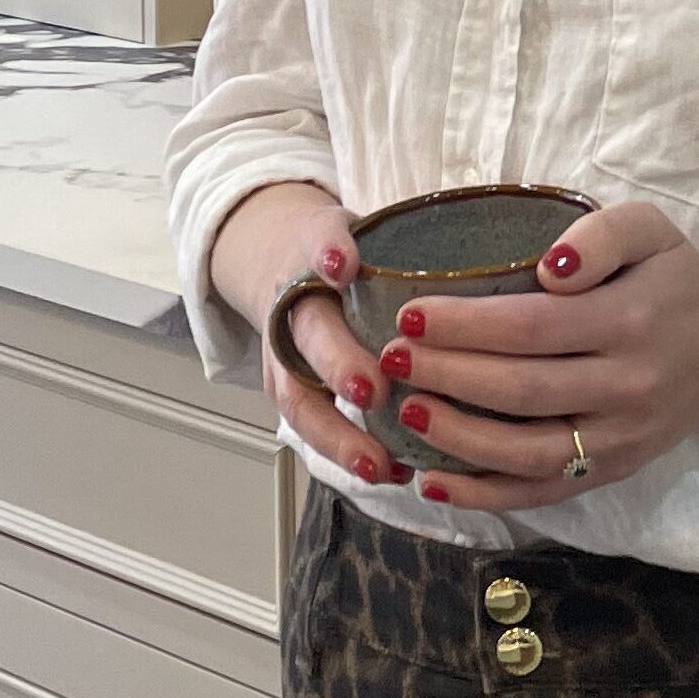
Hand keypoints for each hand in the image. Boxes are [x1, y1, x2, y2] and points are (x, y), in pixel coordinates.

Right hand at [215, 184, 412, 490]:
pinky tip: (391, 469)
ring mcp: (287, 357)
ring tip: (378, 463)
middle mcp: (293, 308)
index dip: (330, 254)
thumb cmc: (343, 253)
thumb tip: (412, 257)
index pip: (318, 244)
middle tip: (372, 390)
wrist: (285, 267)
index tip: (345, 268)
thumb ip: (386, 240)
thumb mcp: (363, 227)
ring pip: (301, 401)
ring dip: (339, 435)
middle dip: (339, 364)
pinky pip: (316, 429)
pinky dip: (350, 452)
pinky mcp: (294, 394)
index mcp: (312, 256)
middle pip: (309, 335)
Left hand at [372, 200, 698, 509]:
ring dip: (456, 437)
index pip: (532, 327)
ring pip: (526, 450)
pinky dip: (484, 494)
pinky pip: (542, 490)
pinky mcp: (613, 470)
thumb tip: (550, 268)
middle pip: (521, 390)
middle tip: (389, 358)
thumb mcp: (651, 228)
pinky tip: (433, 481)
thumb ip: (603, 234)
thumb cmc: (673, 277)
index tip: (410, 314)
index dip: (466, 325)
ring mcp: (618, 438)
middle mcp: (626, 386)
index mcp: (630, 319)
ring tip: (403, 410)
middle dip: (447, 376)